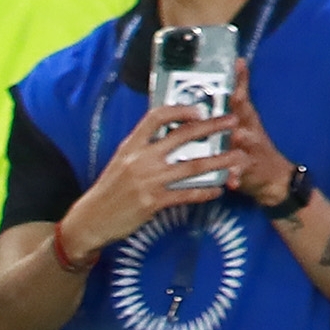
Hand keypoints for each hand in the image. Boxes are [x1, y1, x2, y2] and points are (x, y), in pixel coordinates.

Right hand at [69, 101, 233, 248]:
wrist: (90, 220)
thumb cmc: (109, 189)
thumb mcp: (121, 160)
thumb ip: (143, 146)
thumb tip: (170, 132)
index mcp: (132, 145)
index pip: (156, 117)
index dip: (180, 110)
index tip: (199, 109)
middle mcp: (141, 159)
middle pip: (182, 137)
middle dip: (211, 127)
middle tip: (233, 122)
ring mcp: (148, 181)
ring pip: (192, 166)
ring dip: (219, 161)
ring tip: (239, 156)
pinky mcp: (153, 202)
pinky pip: (186, 194)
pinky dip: (205, 191)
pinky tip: (218, 189)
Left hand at [206, 90, 297, 204]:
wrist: (275, 179)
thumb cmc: (251, 151)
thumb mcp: (244, 131)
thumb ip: (228, 117)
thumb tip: (206, 98)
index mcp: (246, 120)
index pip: (242, 96)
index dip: (241, 80)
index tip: (239, 62)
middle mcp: (250, 130)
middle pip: (244, 114)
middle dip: (239, 104)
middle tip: (235, 95)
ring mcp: (252, 149)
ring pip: (245, 140)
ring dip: (240, 137)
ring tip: (237, 136)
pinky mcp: (250, 169)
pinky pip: (241, 171)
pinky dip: (235, 175)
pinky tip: (231, 180)